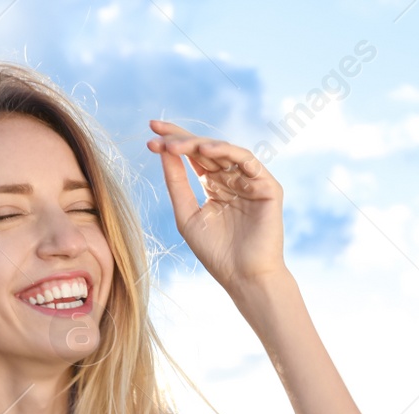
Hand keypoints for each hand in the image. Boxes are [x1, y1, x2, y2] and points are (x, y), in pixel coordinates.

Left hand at [147, 118, 285, 291]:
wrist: (244, 277)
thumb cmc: (216, 253)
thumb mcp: (187, 215)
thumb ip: (177, 183)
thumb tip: (162, 151)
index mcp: (215, 187)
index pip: (194, 157)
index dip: (174, 143)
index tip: (150, 134)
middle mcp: (233, 180)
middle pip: (207, 149)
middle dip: (181, 139)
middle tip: (158, 133)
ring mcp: (251, 181)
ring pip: (225, 151)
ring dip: (200, 144)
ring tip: (176, 145)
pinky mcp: (268, 186)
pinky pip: (248, 160)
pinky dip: (228, 151)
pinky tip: (207, 150)